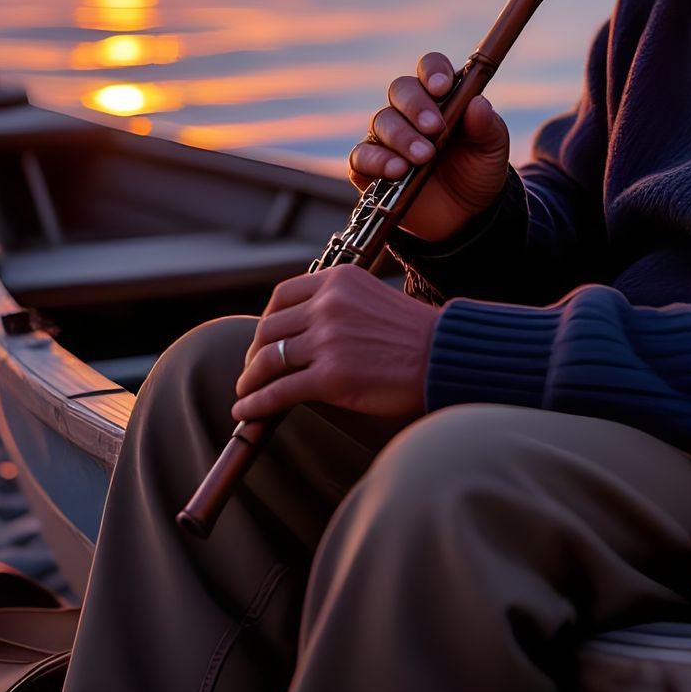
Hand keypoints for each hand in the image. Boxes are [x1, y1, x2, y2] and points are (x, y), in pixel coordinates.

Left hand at [231, 264, 439, 422]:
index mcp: (338, 280)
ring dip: (250, 379)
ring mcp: (327, 340)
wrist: (444, 356)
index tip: (263, 338)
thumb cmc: (414, 333)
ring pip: (268, 360)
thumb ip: (337, 304)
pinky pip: (279, 391)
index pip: (282, 296)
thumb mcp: (371, 298)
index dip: (266, 320)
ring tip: (246, 391)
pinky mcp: (330, 377)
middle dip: (254, 353)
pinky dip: (256, 404)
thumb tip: (301, 328)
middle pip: (269, 329)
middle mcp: (328, 305)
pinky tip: (247, 411)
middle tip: (252, 370)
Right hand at [347, 51, 509, 240]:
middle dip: (416, 106)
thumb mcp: (492, 149)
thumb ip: (487, 126)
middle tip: (435, 128)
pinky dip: (376, 160)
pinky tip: (397, 171)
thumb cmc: (478, 170)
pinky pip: (362, 156)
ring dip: (402, 137)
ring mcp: (388, 138)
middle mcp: (410, 112)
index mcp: (442, 97)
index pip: (430, 69)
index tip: (442, 87)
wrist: (466, 215)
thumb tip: (478, 104)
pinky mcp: (370, 167)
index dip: (433, 72)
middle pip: (401, 90)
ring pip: (382, 121)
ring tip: (423, 157)